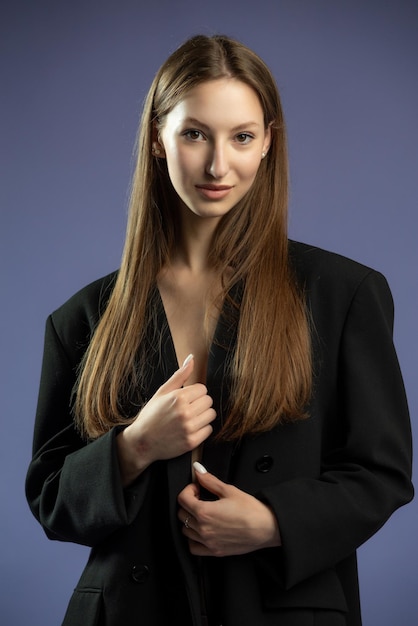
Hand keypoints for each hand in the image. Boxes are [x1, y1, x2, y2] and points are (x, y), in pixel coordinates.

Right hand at [117, 356, 215, 484]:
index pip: (203, 389)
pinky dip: (202, 429)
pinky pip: (209, 429)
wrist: (142, 442)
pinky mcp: (192, 441)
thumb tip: (191, 358)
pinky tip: (189, 428)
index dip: (194, 393)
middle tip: (187, 409)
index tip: (186, 399)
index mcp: (178, 398)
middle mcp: (185, 412)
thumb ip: (179, 375)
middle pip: (209, 401)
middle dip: (200, 403)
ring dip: (203, 416)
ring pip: (211, 414)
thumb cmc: (151, 416)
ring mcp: (189, 428)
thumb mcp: (162, 392)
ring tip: (189, 418)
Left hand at [177, 463, 280, 556]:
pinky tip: (202, 530)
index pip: (182, 499)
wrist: (266, 528)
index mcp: (204, 512)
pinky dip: (193, 539)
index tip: (197, 488)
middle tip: (200, 498)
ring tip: (202, 513)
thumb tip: (198, 471)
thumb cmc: (251, 510)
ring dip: (190, 520)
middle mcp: (203, 529)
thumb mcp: (229, 490)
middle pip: (182, 514)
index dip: (188, 489)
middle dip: (189, 502)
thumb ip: (209, 480)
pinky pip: (193, 547)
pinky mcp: (214, 551)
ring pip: (186, 530)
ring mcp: (208, 542)